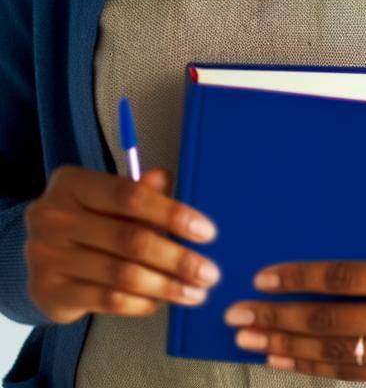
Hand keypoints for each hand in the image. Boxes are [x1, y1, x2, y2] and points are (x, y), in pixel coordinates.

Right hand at [23, 165, 221, 323]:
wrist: (43, 254)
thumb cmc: (92, 217)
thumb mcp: (112, 198)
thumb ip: (142, 190)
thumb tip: (166, 179)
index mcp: (72, 184)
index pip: (130, 196)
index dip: (172, 214)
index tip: (207, 233)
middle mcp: (53, 218)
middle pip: (129, 239)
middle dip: (176, 258)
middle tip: (208, 273)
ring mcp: (45, 256)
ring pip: (120, 274)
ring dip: (164, 286)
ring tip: (192, 293)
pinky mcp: (48, 291)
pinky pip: (105, 300)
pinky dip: (138, 302)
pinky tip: (158, 301)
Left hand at [224, 241, 365, 378]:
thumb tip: (323, 263)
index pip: (340, 279)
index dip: (298, 280)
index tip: (263, 278)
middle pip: (328, 320)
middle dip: (278, 319)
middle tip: (239, 315)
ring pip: (335, 352)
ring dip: (288, 347)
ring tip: (253, 341)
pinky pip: (354, 372)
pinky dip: (316, 367)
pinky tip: (288, 360)